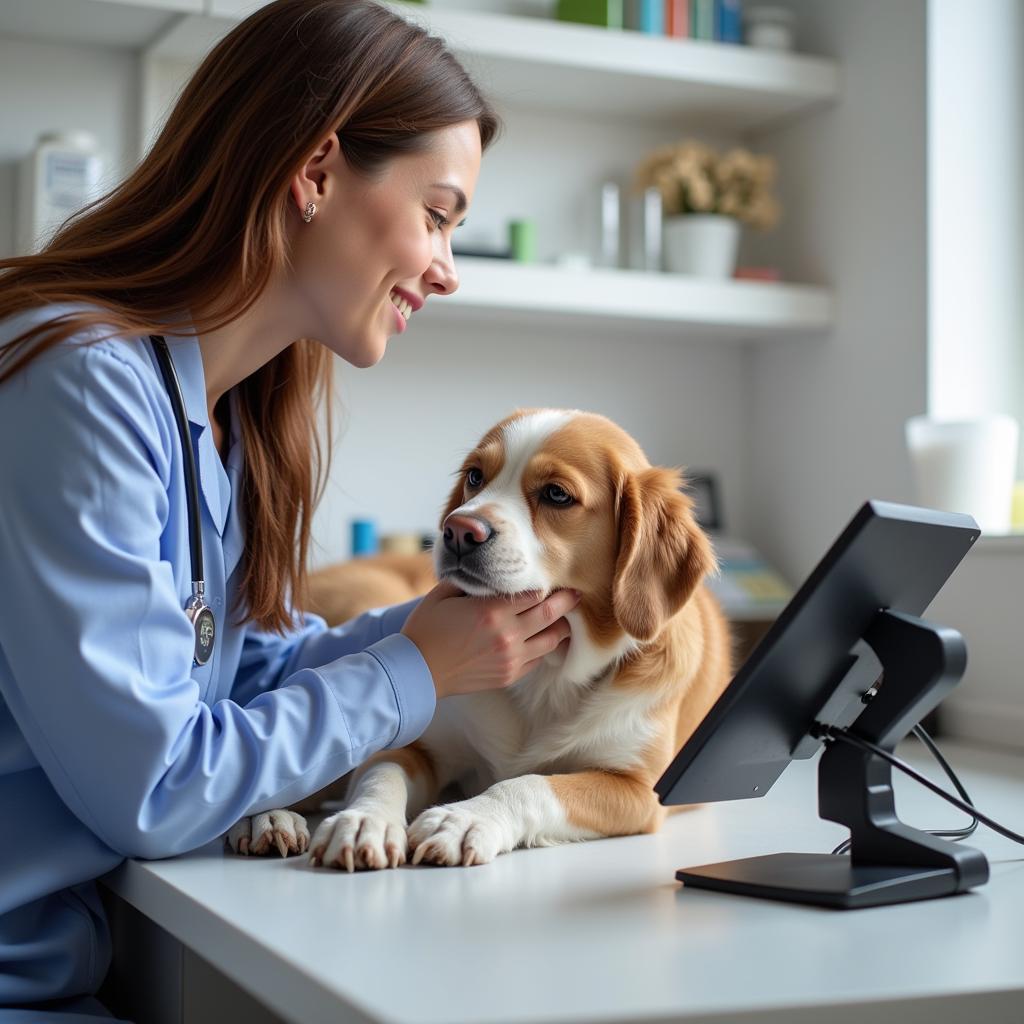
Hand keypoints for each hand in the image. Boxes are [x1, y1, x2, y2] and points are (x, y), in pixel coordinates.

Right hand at [401, 582, 579, 698]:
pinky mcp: (510, 675)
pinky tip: (546, 638)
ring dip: (561, 627)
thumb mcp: (443, 594)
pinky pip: (538, 659)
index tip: (553, 578)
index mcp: (491, 611)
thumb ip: (470, 580)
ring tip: (566, 617)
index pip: (534, 593)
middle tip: (576, 592)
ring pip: (552, 639)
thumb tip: (488, 567)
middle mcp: (507, 635)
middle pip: (551, 613)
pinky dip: (546, 647)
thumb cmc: (426, 629)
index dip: (545, 585)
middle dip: (567, 601)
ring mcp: (511, 658)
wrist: (416, 672)